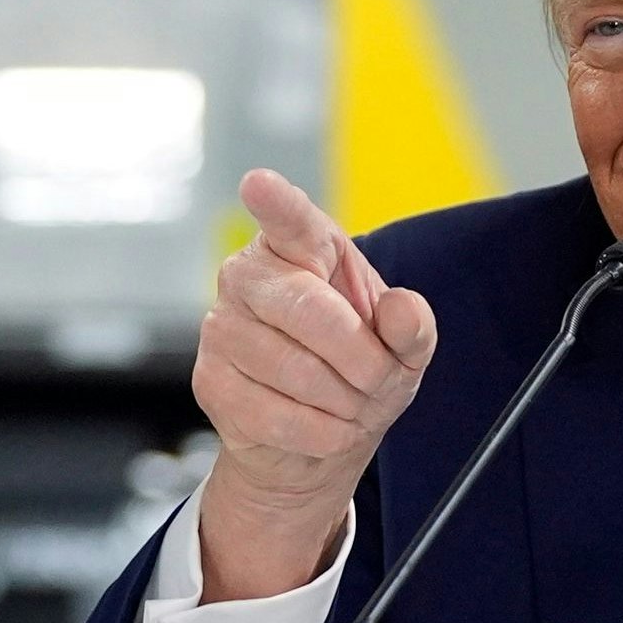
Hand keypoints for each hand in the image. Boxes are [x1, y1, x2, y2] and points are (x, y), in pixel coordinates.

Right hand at [189, 169, 436, 601]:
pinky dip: (319, 433)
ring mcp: (221, 328)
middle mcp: (248, 275)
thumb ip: (412, 325)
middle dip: (361, 359)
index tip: (259, 184)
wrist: (317, 438)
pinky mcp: (210, 381)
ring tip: (351, 404)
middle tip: (380, 380)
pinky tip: (323, 426)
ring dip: (343, 402)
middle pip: (307, 310)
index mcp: (300, 246)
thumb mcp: (403, 346)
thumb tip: (402, 310)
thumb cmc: (357, 371)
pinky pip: (276, 415)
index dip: (275, 202)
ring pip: (294, 370)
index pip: (289, 219)